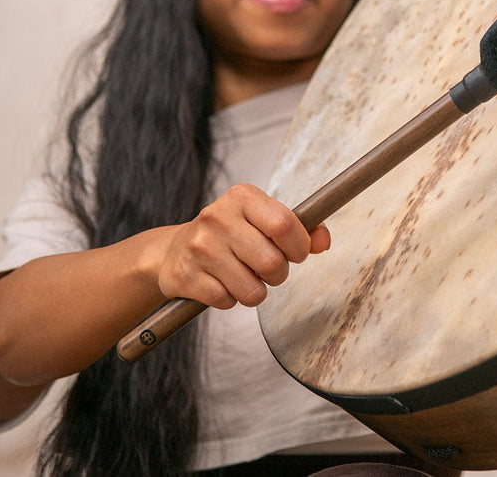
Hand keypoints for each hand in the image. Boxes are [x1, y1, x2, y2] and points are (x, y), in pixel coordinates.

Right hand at [154, 183, 330, 308]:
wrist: (173, 251)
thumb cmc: (230, 235)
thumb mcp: (262, 221)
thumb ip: (300, 229)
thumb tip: (323, 241)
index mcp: (242, 196)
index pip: (284, 224)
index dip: (299, 246)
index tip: (296, 253)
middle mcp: (219, 217)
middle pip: (272, 262)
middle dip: (279, 274)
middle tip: (268, 269)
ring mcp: (200, 247)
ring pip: (252, 290)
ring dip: (256, 291)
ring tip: (245, 277)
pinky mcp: (186, 276)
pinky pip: (227, 301)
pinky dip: (231, 299)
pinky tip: (222, 284)